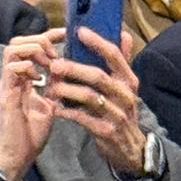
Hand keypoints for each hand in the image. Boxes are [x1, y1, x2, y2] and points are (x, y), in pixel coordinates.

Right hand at [0, 28, 61, 180]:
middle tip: (56, 53)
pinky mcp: (6, 95)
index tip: (66, 34)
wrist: (19, 157)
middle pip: (17, 41)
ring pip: (13, 49)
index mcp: (22, 79)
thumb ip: (56, 85)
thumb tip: (69, 69)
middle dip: (39, 40)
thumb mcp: (51, 104)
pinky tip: (40, 79)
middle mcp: (12, 79)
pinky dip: (29, 67)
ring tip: (48, 64)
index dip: (48, 35)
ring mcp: (7, 85)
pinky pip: (13, 68)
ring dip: (34, 51)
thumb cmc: (31, 135)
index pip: (30, 45)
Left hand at [46, 26, 147, 176]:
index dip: (97, 42)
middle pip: (99, 76)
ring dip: (67, 90)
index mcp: (128, 80)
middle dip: (75, 68)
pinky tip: (55, 108)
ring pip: (90, 97)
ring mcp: (116, 113)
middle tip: (54, 64)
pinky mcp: (106, 131)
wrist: (129, 149)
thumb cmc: (120, 113)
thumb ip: (122, 63)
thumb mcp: (125, 88)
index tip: (80, 31)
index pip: (114, 56)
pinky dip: (68, 112)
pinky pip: (83, 119)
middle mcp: (124, 94)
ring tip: (50, 87)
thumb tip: (124, 34)